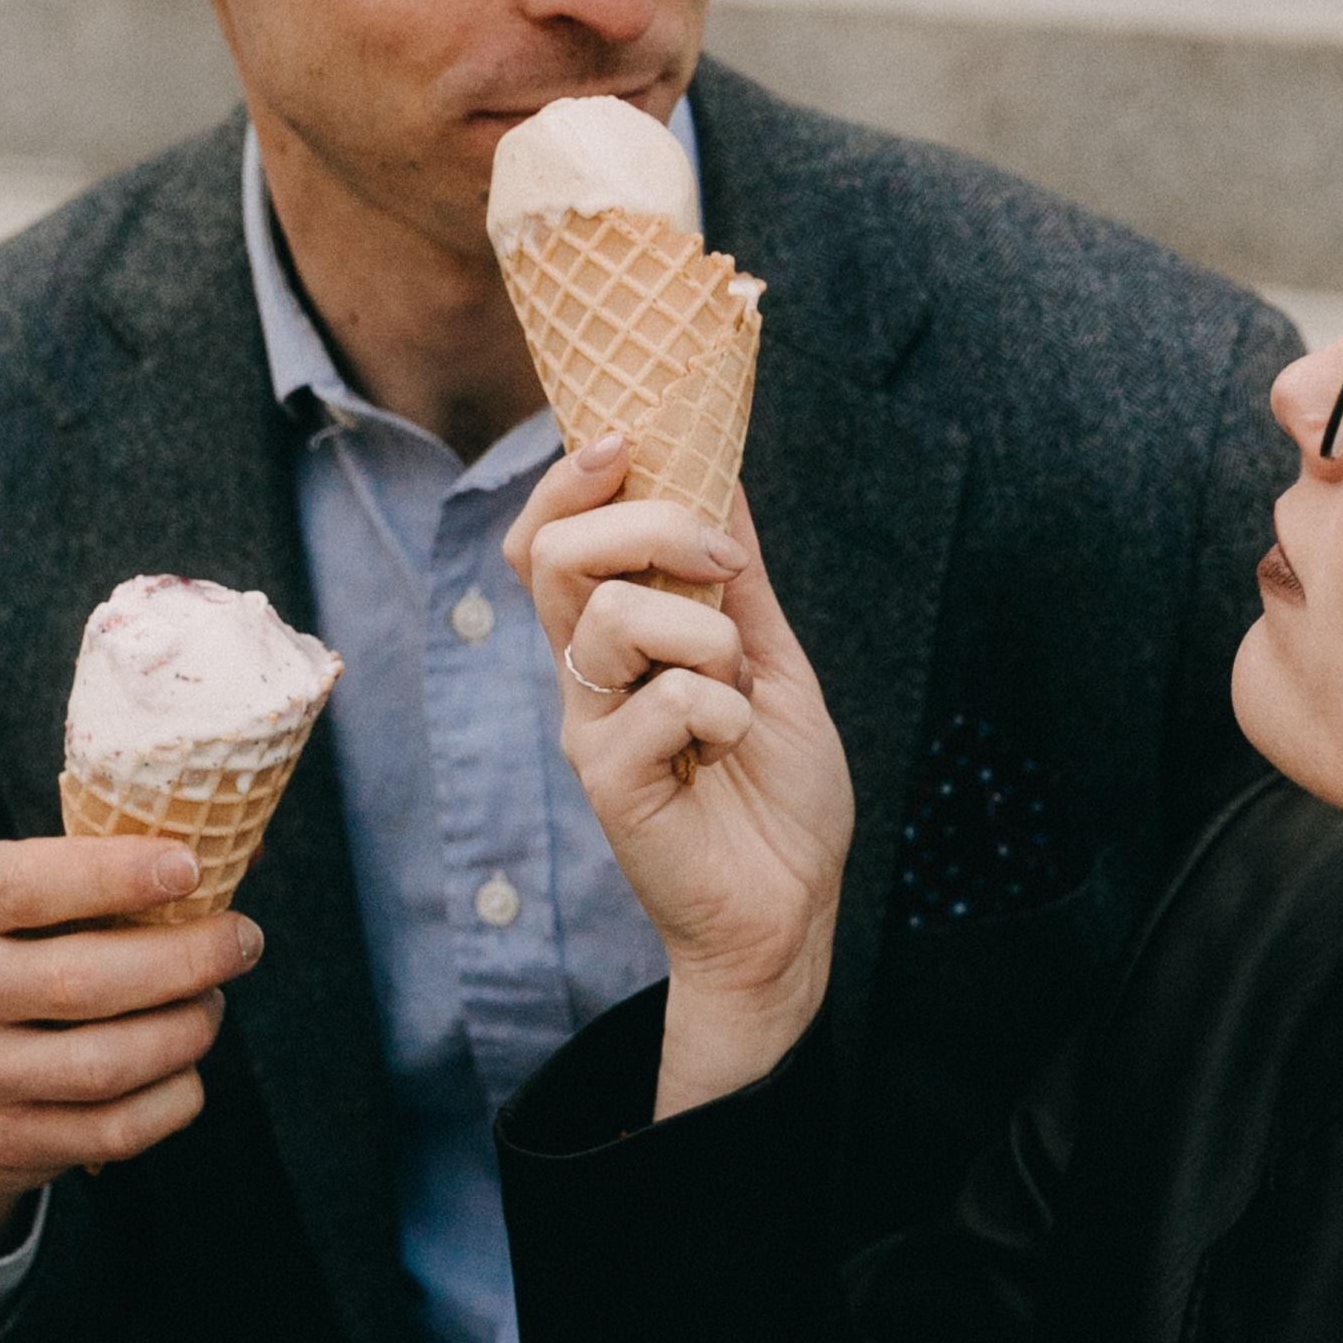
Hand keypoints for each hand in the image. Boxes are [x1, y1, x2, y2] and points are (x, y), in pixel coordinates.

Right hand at [0, 831, 264, 1251]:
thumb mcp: (8, 908)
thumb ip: (102, 873)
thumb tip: (241, 848)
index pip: (27, 886)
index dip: (115, 874)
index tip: (190, 866)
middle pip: (86, 980)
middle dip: (189, 959)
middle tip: (242, 941)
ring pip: (111, 1062)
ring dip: (188, 1031)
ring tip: (209, 1005)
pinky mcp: (7, 1142)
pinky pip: (118, 1128)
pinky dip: (174, 1096)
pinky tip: (183, 1068)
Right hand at [504, 438, 851, 1110]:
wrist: (791, 907)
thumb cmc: (779, 794)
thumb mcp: (774, 660)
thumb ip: (738, 579)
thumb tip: (722, 472)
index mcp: (618, 636)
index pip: (551, 536)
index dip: (570, 477)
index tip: (628, 435)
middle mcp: (587, 673)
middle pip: (553, 552)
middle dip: (646, 523)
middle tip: (721, 559)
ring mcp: (589, 724)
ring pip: (612, 615)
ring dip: (708, 634)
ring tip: (739, 687)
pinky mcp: (607, 778)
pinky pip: (663, 699)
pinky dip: (725, 710)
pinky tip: (732, 750)